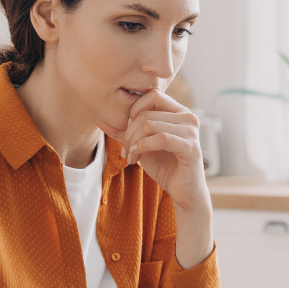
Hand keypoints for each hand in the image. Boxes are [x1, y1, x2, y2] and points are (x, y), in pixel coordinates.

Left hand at [95, 88, 209, 213]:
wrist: (184, 192)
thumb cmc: (165, 166)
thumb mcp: (140, 145)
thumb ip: (123, 131)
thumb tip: (97, 119)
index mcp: (179, 111)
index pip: (152, 96)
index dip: (134, 111)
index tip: (128, 133)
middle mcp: (188, 117)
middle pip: (146, 113)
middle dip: (130, 133)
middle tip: (127, 151)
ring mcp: (191, 131)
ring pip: (150, 125)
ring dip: (134, 143)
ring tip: (132, 157)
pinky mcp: (191, 147)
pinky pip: (160, 139)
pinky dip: (143, 147)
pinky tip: (138, 158)